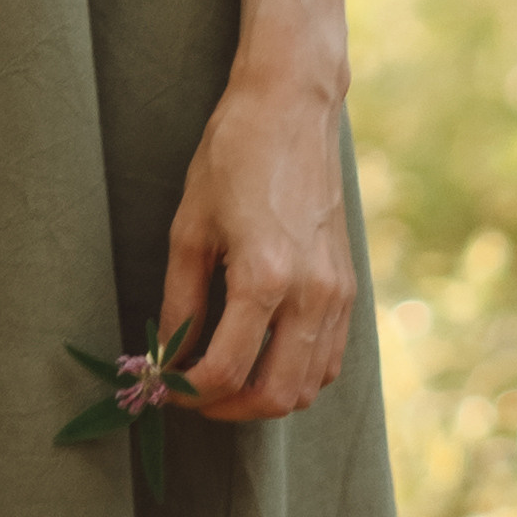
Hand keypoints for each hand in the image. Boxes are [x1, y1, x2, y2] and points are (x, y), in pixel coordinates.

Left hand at [160, 68, 355, 421]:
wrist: (290, 107)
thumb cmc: (232, 154)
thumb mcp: (190, 224)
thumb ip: (181, 299)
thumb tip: (168, 353)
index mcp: (264, 276)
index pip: (226, 370)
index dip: (189, 391)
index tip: (166, 388)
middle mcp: (311, 294)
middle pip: (274, 395)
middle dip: (228, 410)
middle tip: (193, 399)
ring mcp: (337, 293)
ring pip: (309, 387)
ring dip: (266, 399)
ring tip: (226, 385)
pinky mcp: (349, 287)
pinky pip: (330, 360)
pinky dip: (298, 376)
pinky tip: (265, 360)